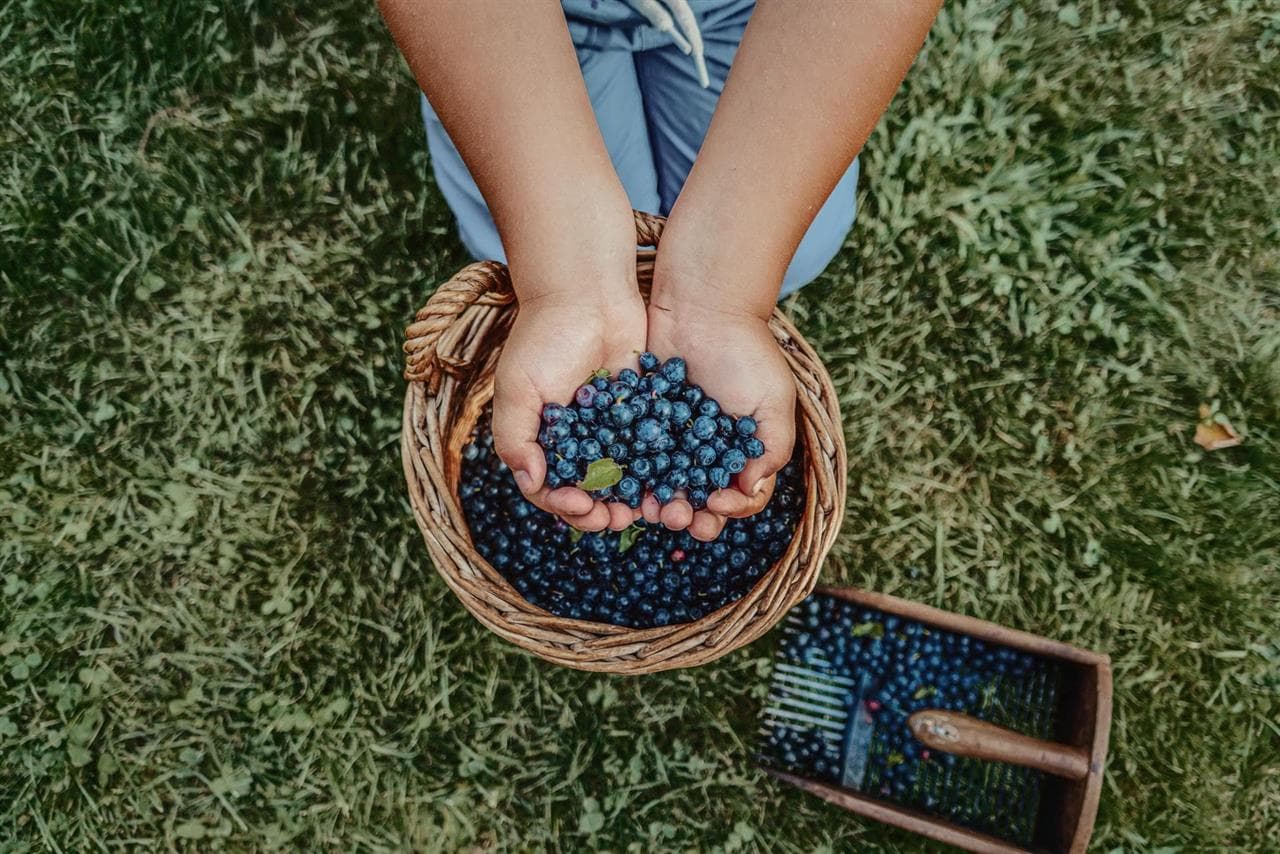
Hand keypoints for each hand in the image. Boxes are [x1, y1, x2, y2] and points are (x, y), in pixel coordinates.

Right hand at [493, 290, 647, 532]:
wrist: (586, 293)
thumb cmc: (543, 338)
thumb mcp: (517, 388)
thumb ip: (516, 437)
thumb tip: (531, 483)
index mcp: (542, 441)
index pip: (551, 489)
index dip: (565, 505)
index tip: (581, 508)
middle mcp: (577, 441)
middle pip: (590, 491)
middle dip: (603, 511)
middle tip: (619, 520)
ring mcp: (611, 430)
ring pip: (624, 477)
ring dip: (634, 498)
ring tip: (647, 510)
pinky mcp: (643, 413)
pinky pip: (652, 450)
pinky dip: (660, 470)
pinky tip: (672, 483)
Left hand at [644, 299, 795, 540]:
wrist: (704, 306)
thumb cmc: (747, 352)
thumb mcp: (773, 400)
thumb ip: (772, 447)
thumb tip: (752, 488)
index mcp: (742, 452)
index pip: (740, 495)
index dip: (731, 508)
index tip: (719, 504)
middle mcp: (706, 452)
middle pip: (698, 497)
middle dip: (689, 514)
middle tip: (678, 517)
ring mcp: (672, 439)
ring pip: (663, 483)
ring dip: (657, 501)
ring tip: (650, 510)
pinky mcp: (641, 422)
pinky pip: (634, 455)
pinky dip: (630, 474)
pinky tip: (624, 484)